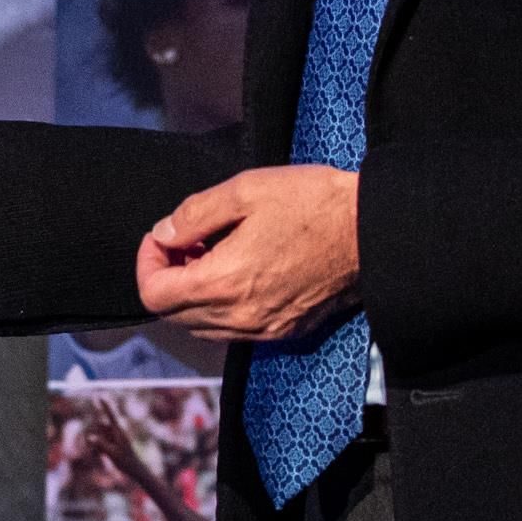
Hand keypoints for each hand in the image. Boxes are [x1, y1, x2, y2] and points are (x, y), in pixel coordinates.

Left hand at [134, 166, 360, 341]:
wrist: (374, 231)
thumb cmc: (315, 205)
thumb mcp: (245, 190)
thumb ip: (194, 214)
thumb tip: (165, 233)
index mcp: (225, 282)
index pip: (154, 295)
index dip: (147, 262)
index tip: (162, 236)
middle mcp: (241, 316)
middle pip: (173, 315)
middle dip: (167, 277)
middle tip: (185, 242)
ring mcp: (265, 328)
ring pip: (202, 326)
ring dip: (193, 294)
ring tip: (210, 254)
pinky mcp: (286, 329)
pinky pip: (234, 329)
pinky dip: (221, 305)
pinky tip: (238, 270)